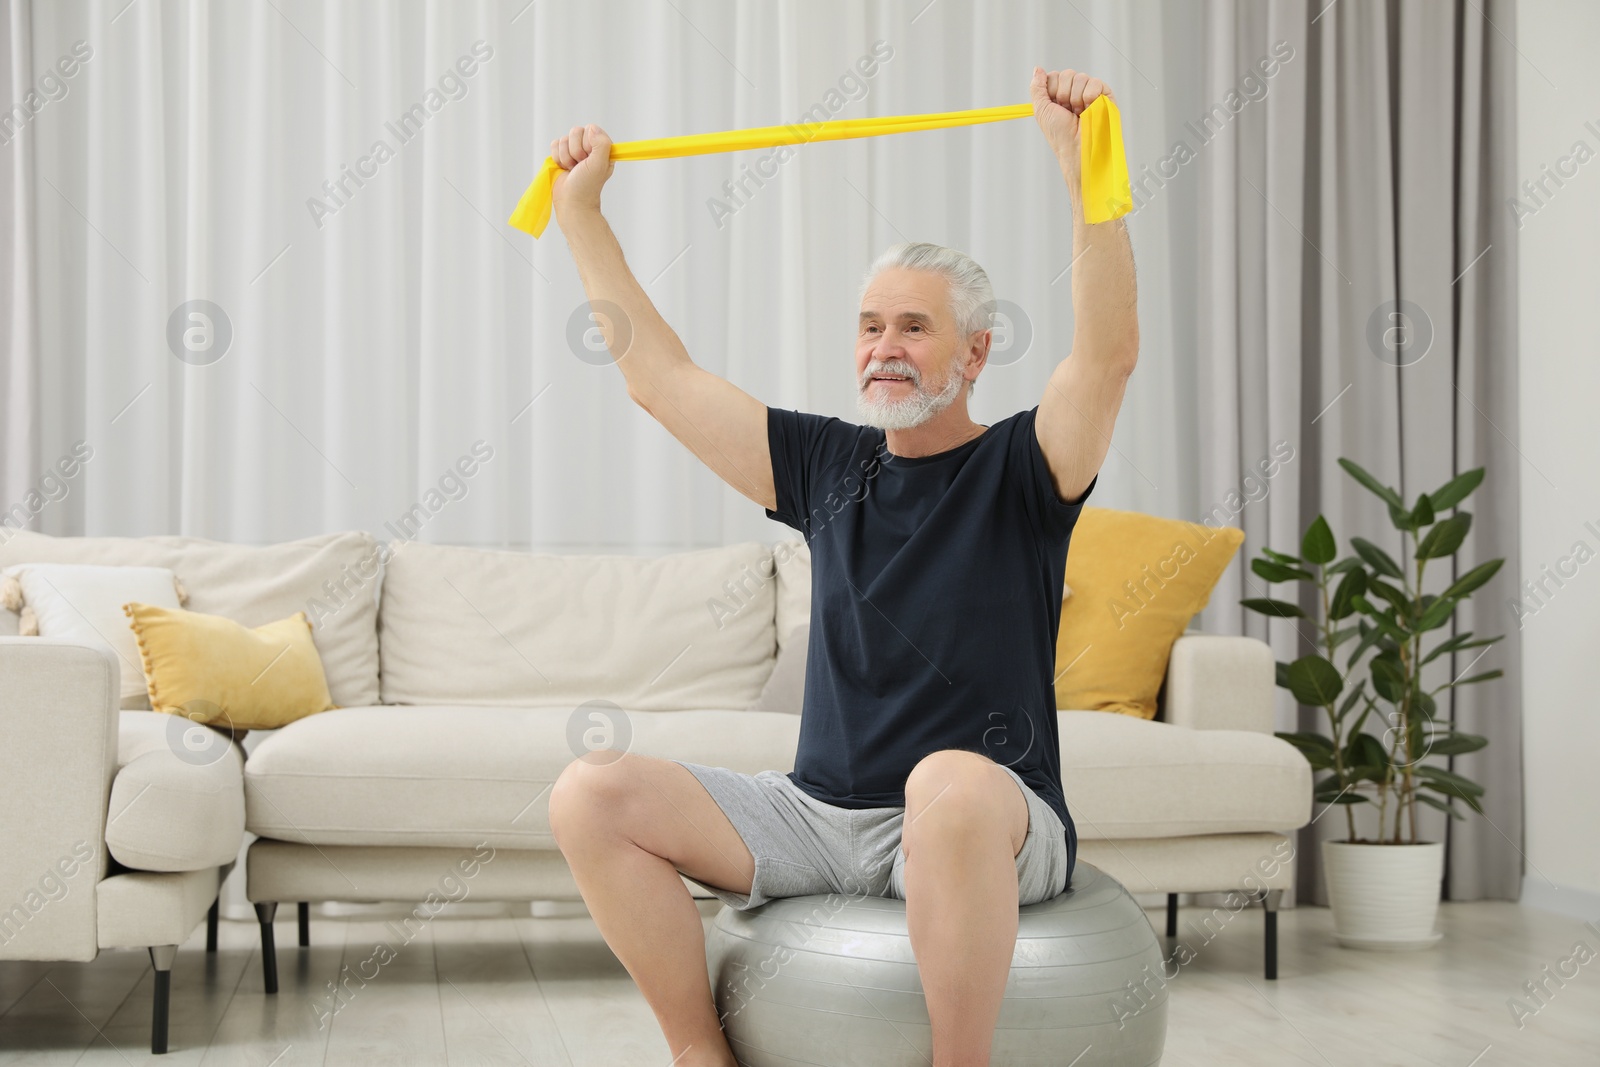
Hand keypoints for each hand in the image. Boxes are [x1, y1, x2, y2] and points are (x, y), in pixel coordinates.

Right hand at [551, 123, 614, 215]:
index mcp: (602, 147)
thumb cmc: (587, 185)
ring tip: (572, 169)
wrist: (572, 201)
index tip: (588, 159)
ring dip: (566, 157)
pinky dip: (557, 158)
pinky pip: (554, 145)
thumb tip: (592, 128)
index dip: (586, 143)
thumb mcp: (600, 164)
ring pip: (563, 139)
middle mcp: (589, 147)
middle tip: (580, 165)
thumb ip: (601, 144)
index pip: (590, 129)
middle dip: (575, 151)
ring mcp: (574, 150)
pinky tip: (564, 168)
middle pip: (575, 131)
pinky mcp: (561, 155)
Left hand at [1030, 67, 1112, 183]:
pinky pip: (1095, 82)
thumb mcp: (1042, 110)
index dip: (1052, 91)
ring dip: (1076, 99)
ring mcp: (1090, 92)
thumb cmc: (1060, 134)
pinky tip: (1089, 109)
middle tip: (1068, 112)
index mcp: (1060, 94)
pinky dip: (1090, 97)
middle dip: (1063, 95)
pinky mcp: (1105, 95)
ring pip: (1080, 77)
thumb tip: (1038, 68)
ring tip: (1079, 113)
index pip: (1054, 76)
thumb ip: (1037, 88)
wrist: (1076, 148)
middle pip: (1067, 74)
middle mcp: (1075, 91)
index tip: (1055, 107)